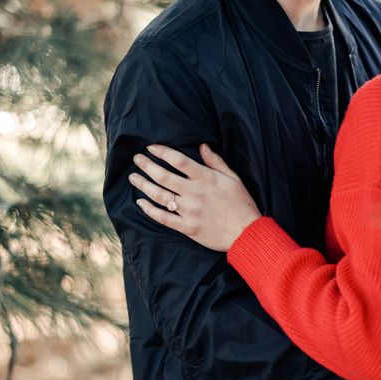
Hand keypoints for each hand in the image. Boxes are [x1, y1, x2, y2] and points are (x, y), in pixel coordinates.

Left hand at [129, 144, 260, 251]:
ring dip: (144, 185)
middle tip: (136, 159)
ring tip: (133, 177)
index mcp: (206, 179)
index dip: (162, 152)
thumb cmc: (242, 204)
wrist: (247, 233)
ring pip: (160, 196)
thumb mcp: (233, 178)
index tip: (150, 147)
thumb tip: (202, 145)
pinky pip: (164, 218)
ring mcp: (190, 211)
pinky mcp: (188, 227)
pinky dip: (150, 210)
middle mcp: (195, 193)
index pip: (179, 160)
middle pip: (164, 176)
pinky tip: (140, 203)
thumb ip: (216, 161)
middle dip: (147, 166)